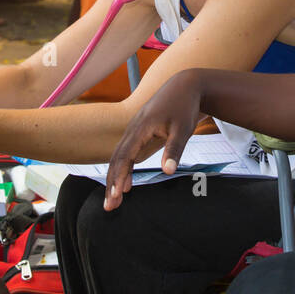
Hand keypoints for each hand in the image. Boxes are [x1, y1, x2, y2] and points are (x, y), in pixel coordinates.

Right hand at [104, 72, 202, 209]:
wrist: (184, 86)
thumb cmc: (184, 107)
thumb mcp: (183, 129)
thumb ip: (174, 150)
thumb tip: (168, 172)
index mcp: (141, 128)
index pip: (124, 157)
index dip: (118, 177)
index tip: (116, 195)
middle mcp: (132, 129)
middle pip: (116, 160)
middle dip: (111, 183)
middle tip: (109, 207)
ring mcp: (134, 130)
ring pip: (119, 157)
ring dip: (115, 179)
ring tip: (114, 201)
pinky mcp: (138, 132)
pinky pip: (126, 153)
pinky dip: (123, 170)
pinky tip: (125, 185)